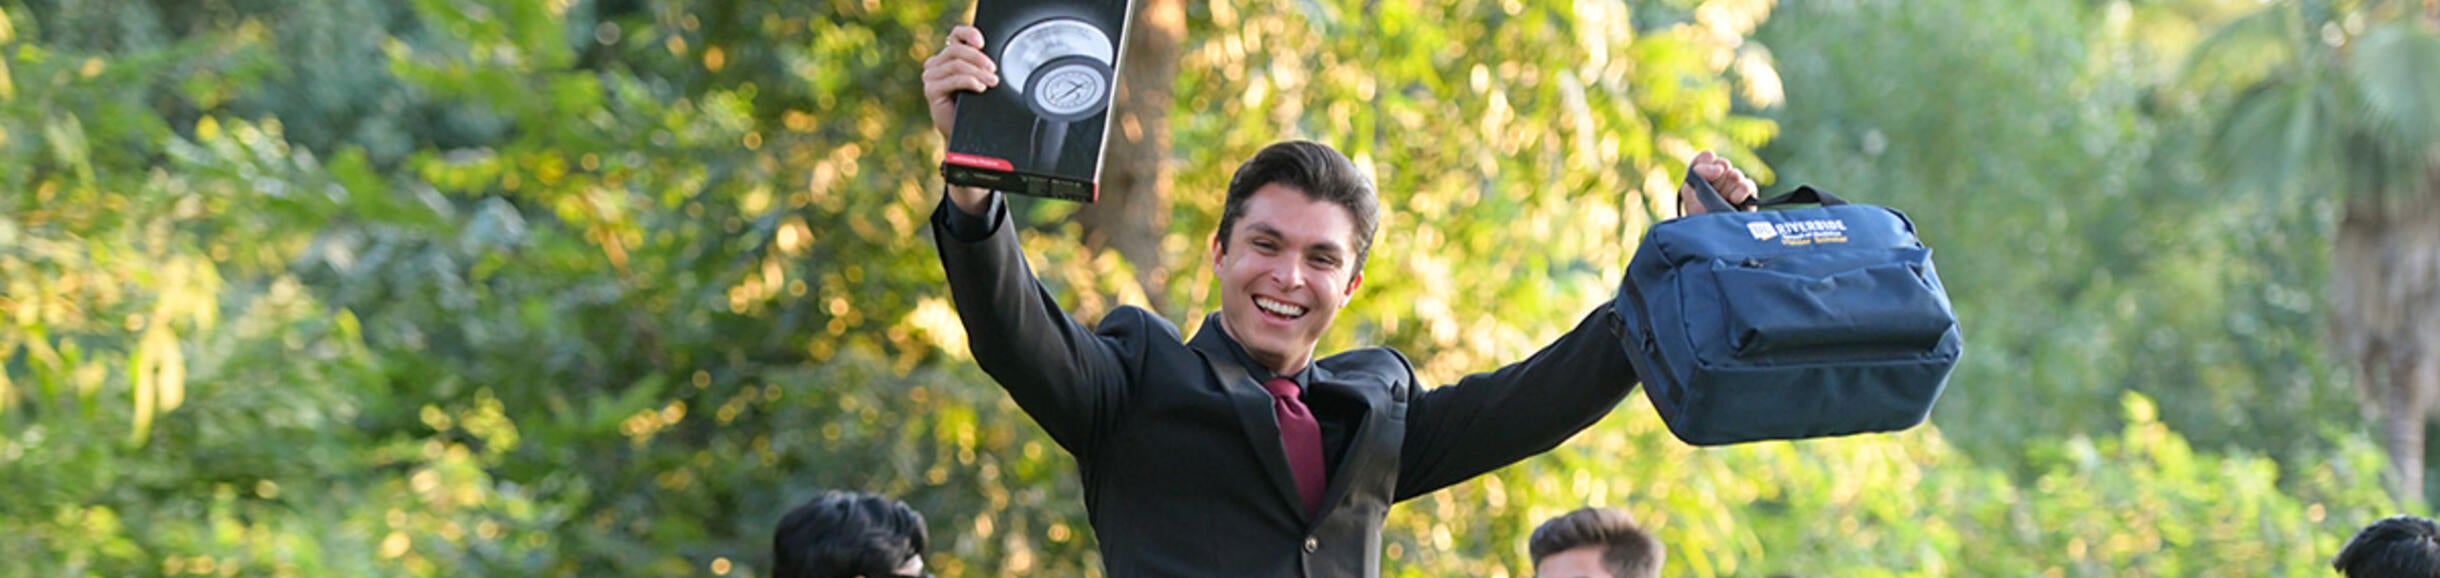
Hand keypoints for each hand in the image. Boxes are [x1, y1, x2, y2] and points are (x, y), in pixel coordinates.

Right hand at [923, 25, 998, 140]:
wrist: (963, 132)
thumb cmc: (972, 105)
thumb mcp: (978, 80)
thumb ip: (980, 66)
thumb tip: (994, 59)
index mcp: (947, 57)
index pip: (956, 36)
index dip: (968, 34)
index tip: (982, 43)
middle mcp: (935, 64)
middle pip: (956, 50)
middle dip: (978, 58)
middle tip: (993, 69)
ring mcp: (931, 77)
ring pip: (957, 65)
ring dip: (978, 72)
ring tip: (992, 81)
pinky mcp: (931, 90)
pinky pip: (953, 80)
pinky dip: (969, 81)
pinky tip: (980, 87)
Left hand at [1677, 151, 1756, 216]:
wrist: (1712, 236)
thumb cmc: (1698, 216)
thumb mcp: (1689, 193)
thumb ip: (1698, 173)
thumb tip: (1720, 168)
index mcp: (1704, 174)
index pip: (1707, 156)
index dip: (1705, 164)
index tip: (1704, 174)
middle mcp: (1721, 177)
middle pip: (1722, 163)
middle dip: (1716, 180)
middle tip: (1712, 194)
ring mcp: (1736, 185)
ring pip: (1735, 174)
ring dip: (1726, 188)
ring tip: (1722, 201)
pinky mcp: (1749, 195)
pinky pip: (1748, 184)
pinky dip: (1741, 191)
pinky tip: (1734, 200)